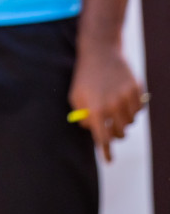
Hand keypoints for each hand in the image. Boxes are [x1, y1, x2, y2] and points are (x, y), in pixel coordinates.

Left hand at [70, 42, 144, 160]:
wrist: (100, 52)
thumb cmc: (85, 76)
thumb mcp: (75, 96)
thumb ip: (81, 115)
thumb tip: (91, 130)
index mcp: (95, 109)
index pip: (102, 138)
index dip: (106, 151)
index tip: (109, 161)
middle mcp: (112, 105)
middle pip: (119, 132)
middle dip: (114, 133)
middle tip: (110, 128)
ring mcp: (126, 98)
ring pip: (130, 121)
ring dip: (123, 120)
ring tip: (114, 107)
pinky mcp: (137, 91)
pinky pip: (138, 110)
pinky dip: (132, 109)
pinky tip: (123, 98)